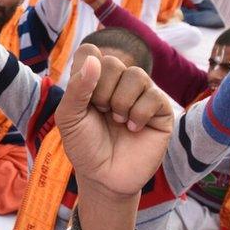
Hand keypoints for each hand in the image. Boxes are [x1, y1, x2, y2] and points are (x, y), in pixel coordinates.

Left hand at [58, 44, 173, 199]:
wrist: (103, 177)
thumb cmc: (84, 147)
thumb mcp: (69, 118)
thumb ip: (77, 88)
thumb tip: (95, 60)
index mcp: (93, 80)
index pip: (90, 52)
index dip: (85, 69)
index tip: (84, 95)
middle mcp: (118, 83)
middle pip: (113, 62)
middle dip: (102, 91)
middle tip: (101, 112)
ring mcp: (141, 94)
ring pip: (136, 75)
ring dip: (121, 102)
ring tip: (117, 121)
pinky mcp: (160, 110)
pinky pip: (154, 96)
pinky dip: (139, 114)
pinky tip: (133, 128)